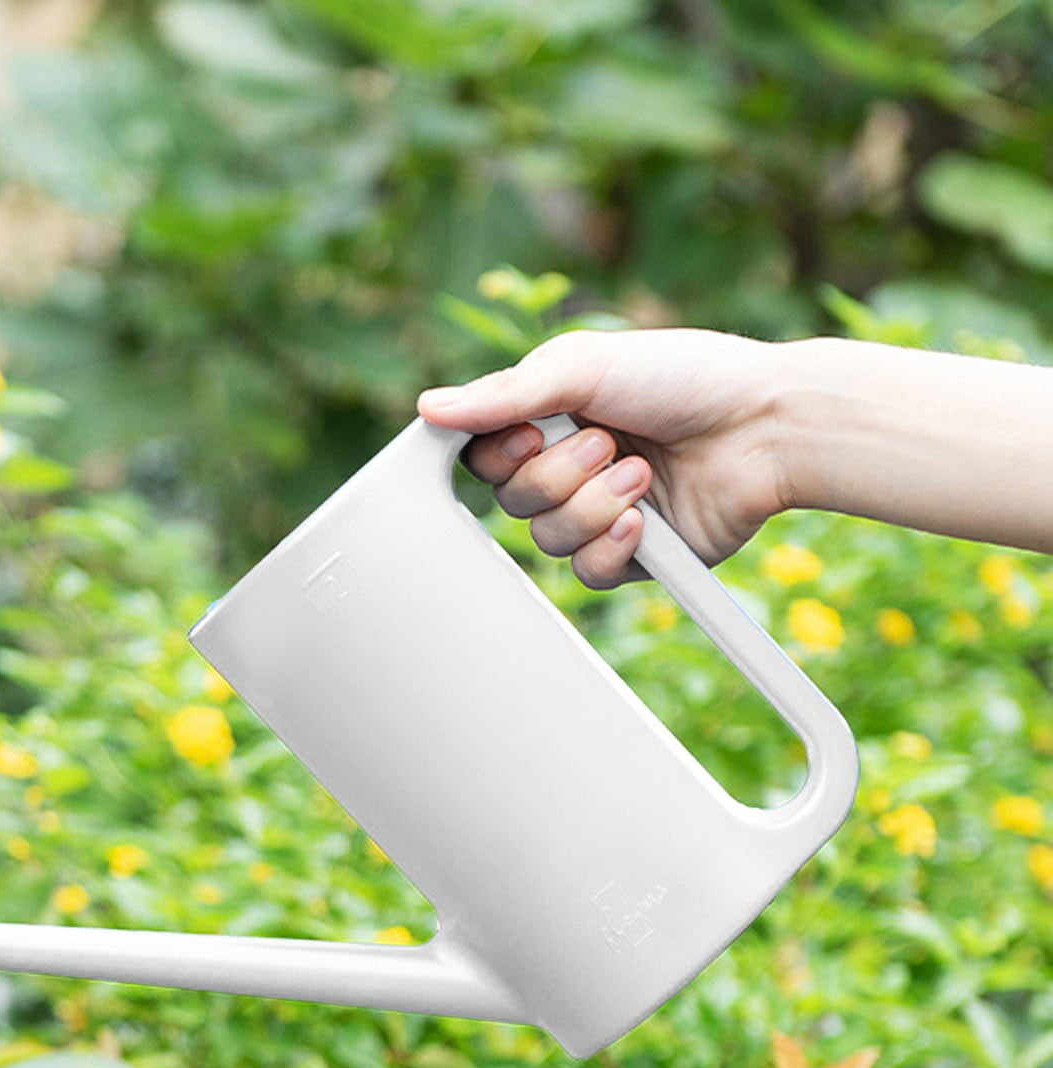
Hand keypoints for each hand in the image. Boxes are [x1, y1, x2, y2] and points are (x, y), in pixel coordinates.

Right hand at [417, 328, 790, 587]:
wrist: (766, 427)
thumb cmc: (688, 379)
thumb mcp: (586, 367)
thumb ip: (504, 394)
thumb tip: (428, 409)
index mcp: (552, 417)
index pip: (484, 454)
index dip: (498, 453)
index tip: (531, 429)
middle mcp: (570, 467)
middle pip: (510, 501)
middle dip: (558, 474)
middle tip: (607, 443)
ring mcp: (599, 513)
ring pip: (546, 540)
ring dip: (594, 504)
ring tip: (643, 473)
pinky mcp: (632, 556)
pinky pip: (586, 573)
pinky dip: (611, 546)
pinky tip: (644, 519)